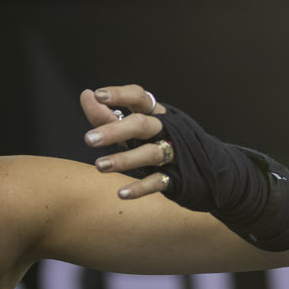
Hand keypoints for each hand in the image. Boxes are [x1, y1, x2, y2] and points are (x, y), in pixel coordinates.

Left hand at [80, 85, 170, 199]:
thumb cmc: (156, 140)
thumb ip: (108, 115)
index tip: (98, 95)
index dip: (120, 95)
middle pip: (142, 125)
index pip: (139, 98)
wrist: (202, 167)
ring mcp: (172, 153)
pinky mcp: (176, 177)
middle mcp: (165, 129)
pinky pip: (157, 181)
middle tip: (89, 139)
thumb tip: (86, 95)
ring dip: (124, 160)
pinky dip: (140, 188)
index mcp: (154, 113)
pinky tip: (121, 193)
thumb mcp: (133, 127)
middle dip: (115, 131)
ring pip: (149, 153)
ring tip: (99, 165)